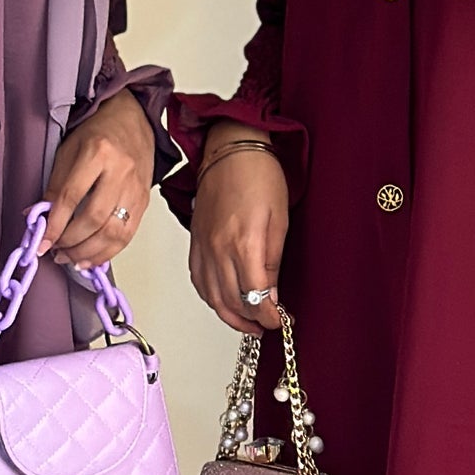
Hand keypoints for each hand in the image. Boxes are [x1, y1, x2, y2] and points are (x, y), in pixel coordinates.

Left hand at [42, 89, 153, 268]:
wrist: (131, 119)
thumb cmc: (98, 132)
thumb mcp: (68, 151)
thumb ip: (54, 186)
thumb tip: (37, 218)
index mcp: (98, 152)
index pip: (71, 197)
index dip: (54, 225)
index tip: (42, 243)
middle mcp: (121, 171)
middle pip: (94, 219)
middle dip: (71, 242)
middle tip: (56, 250)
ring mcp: (136, 188)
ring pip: (114, 232)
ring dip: (89, 252)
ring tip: (71, 258)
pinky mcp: (144, 201)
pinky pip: (128, 234)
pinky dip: (108, 251)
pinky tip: (92, 258)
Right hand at [189, 124, 288, 332]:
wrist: (230, 149)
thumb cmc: (258, 174)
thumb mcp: (279, 219)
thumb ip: (273, 261)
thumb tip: (272, 293)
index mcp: (242, 243)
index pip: (254, 296)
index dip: (267, 315)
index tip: (278, 320)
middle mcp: (217, 249)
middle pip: (231, 302)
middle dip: (250, 321)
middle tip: (266, 325)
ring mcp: (203, 247)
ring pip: (211, 297)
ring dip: (229, 316)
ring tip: (248, 321)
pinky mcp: (195, 242)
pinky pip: (198, 281)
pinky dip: (210, 298)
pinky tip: (223, 301)